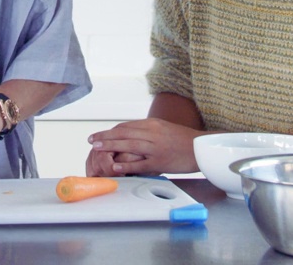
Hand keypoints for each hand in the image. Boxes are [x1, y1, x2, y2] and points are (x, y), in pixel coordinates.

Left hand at [87, 118, 205, 174]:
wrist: (201, 148)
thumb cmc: (182, 139)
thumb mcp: (163, 128)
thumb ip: (146, 130)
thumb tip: (129, 133)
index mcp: (152, 124)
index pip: (125, 126)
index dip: (110, 131)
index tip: (99, 134)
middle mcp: (153, 133)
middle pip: (124, 133)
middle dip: (105, 137)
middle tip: (91, 140)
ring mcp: (156, 147)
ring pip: (129, 145)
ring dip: (110, 146)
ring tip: (96, 148)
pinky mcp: (161, 161)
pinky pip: (141, 163)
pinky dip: (127, 164)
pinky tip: (115, 166)